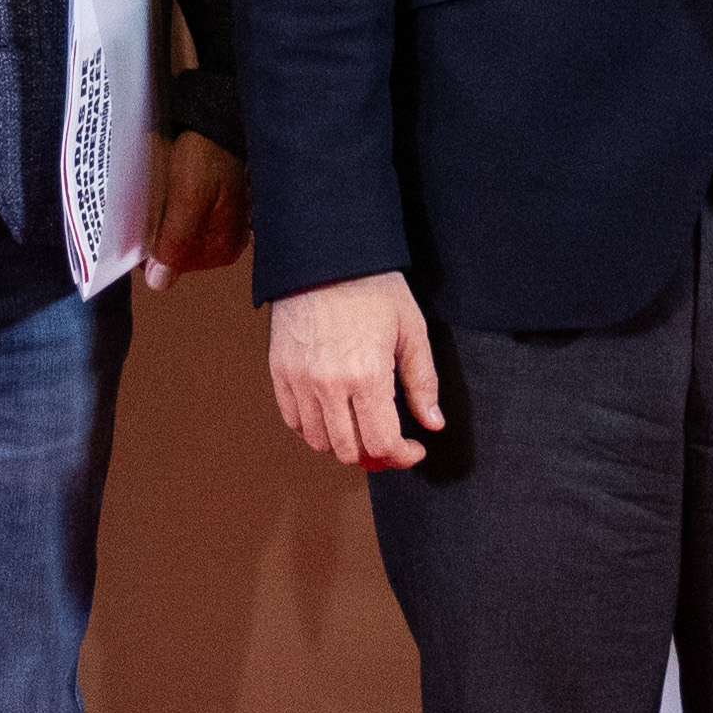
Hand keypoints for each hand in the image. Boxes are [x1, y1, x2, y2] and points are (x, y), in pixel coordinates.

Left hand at [142, 132, 252, 291]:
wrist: (212, 122)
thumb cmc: (205, 156)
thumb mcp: (189, 199)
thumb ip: (174, 242)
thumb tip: (158, 283)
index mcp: (222, 249)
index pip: (172, 266)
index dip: (148, 250)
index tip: (133, 228)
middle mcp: (221, 245)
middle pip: (171, 251)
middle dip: (152, 232)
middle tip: (145, 204)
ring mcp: (214, 227)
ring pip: (169, 235)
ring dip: (154, 220)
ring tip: (152, 195)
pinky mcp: (205, 209)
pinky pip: (174, 219)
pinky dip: (162, 209)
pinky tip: (159, 191)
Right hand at [270, 269, 440, 467]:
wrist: (325, 256)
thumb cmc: (373, 287)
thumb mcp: (412, 330)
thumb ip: (422, 382)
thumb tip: (433, 424)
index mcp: (366, 376)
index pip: (382, 443)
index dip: (402, 457)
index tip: (414, 450)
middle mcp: (328, 385)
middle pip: (350, 450)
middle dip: (376, 456)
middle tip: (391, 445)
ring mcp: (299, 380)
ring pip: (319, 442)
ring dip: (345, 446)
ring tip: (362, 432)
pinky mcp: (280, 371)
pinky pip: (293, 421)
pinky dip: (314, 431)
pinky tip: (333, 420)